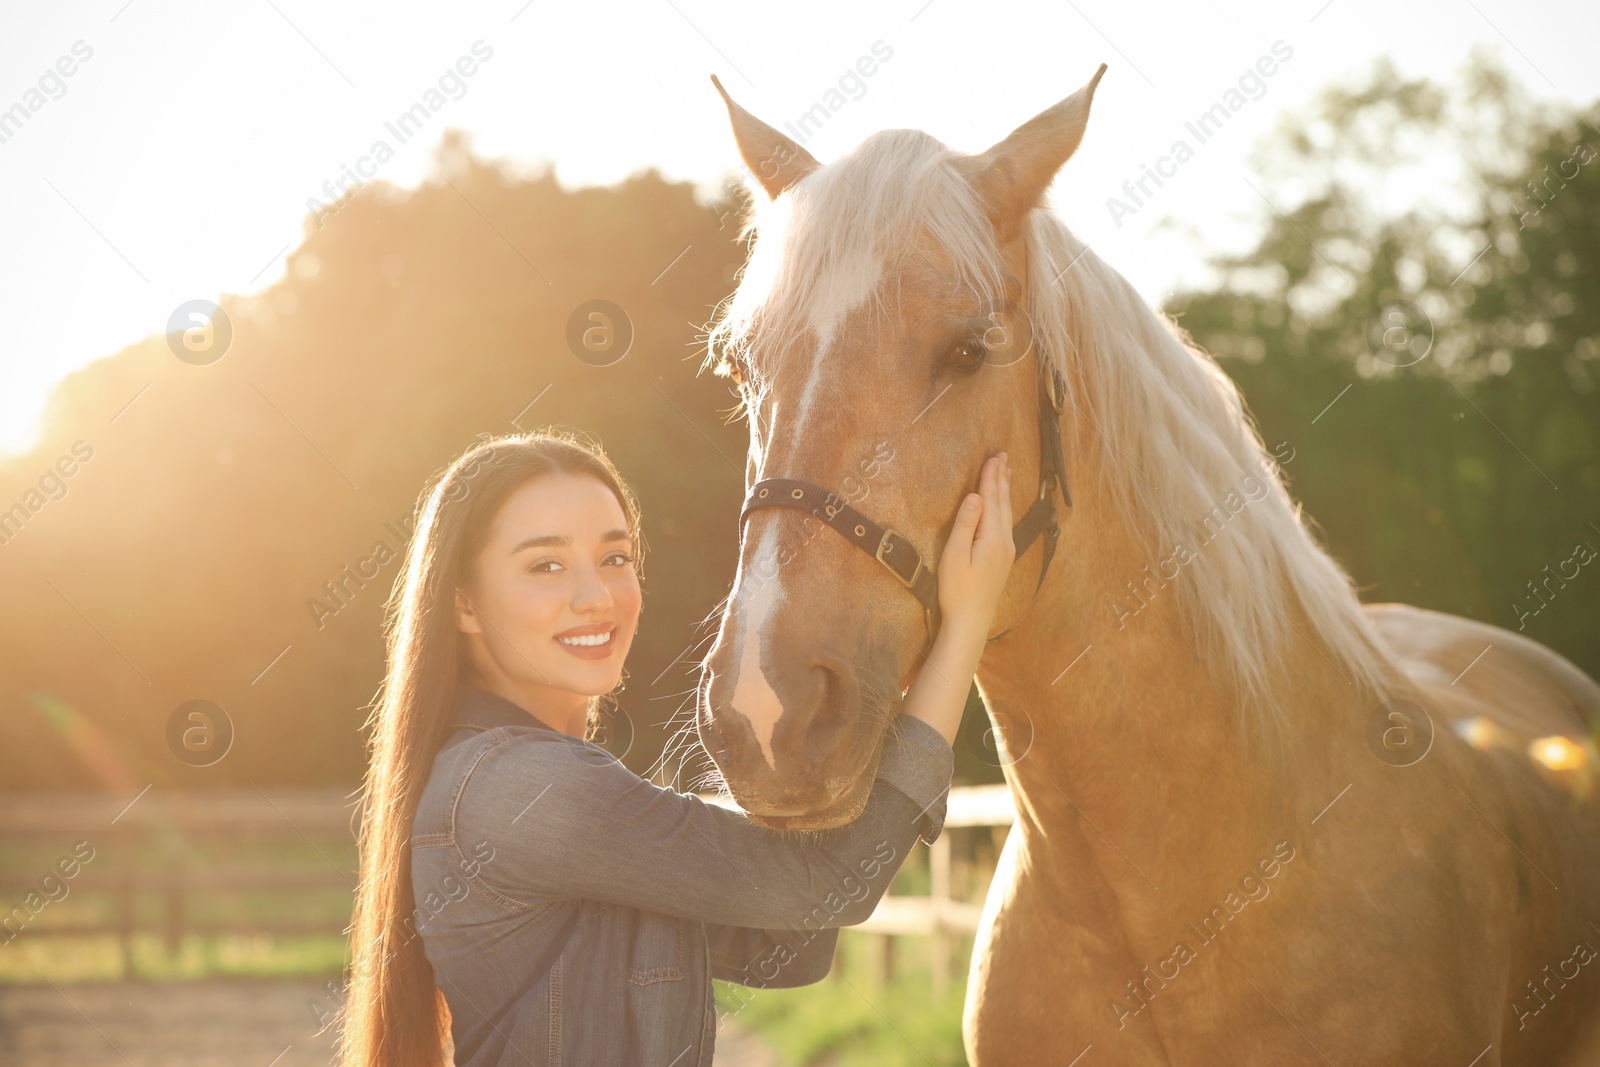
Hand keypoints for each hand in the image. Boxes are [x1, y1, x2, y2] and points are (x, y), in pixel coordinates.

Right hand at [935, 452, 1015, 637]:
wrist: (971, 622)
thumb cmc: (957, 591)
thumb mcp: (955, 555)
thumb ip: (965, 524)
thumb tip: (975, 496)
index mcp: (992, 538)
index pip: (990, 500)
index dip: (990, 478)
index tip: (992, 457)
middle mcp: (1004, 541)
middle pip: (1003, 503)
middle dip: (1001, 479)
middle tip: (1003, 456)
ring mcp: (1006, 551)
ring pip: (1007, 513)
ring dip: (1005, 491)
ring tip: (1007, 473)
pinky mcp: (1003, 560)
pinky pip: (1006, 523)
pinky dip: (1004, 507)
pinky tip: (1003, 507)